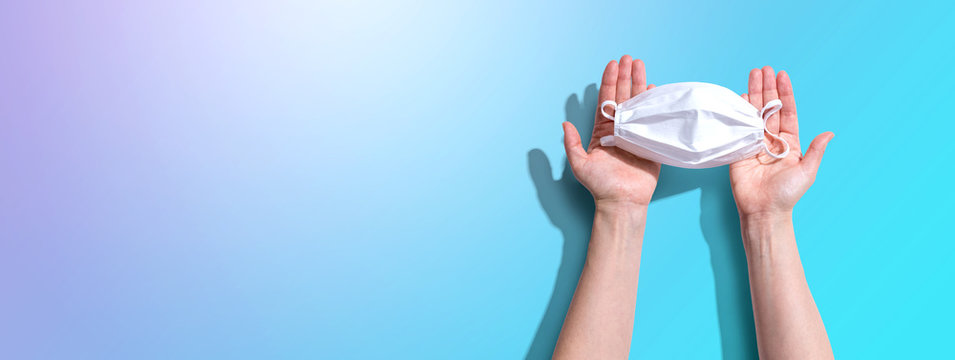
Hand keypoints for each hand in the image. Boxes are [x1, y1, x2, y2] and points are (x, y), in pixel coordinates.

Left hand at [562, 55, 659, 206]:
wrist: (622, 202)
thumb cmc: (600, 186)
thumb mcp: (580, 165)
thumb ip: (572, 144)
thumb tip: (564, 124)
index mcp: (602, 131)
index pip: (606, 100)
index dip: (609, 81)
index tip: (612, 64)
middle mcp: (618, 128)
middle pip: (622, 96)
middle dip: (625, 76)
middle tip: (628, 58)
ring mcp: (635, 133)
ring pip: (637, 103)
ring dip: (639, 84)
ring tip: (641, 65)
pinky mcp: (650, 142)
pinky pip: (653, 118)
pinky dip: (654, 103)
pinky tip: (655, 89)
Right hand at [730, 67, 833, 216]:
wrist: (764, 210)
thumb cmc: (787, 194)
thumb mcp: (807, 172)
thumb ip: (816, 151)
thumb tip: (830, 133)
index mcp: (789, 142)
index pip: (787, 112)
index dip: (785, 94)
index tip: (782, 75)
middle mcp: (771, 139)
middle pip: (769, 107)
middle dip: (767, 87)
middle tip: (763, 69)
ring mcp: (754, 142)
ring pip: (754, 112)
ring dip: (753, 93)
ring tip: (752, 74)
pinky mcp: (739, 149)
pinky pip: (738, 126)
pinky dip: (738, 110)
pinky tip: (738, 96)